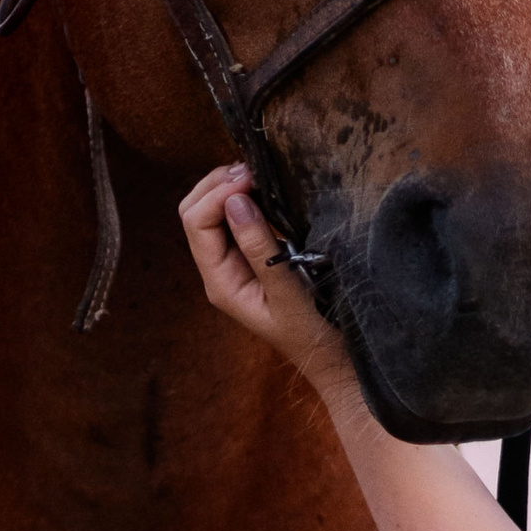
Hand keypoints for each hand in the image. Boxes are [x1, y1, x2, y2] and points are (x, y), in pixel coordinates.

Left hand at [178, 164, 353, 394]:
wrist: (335, 360)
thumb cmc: (315, 334)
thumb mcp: (290, 294)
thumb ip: (260, 249)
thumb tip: (236, 201)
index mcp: (220, 282)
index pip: (197, 223)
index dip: (219, 194)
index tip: (253, 179)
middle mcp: (220, 270)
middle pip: (195, 212)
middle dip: (217, 184)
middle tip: (254, 169)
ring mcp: (235, 262)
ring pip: (213, 212)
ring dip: (230, 187)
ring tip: (260, 174)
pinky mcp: (254, 256)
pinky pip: (237, 218)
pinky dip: (246, 197)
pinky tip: (267, 189)